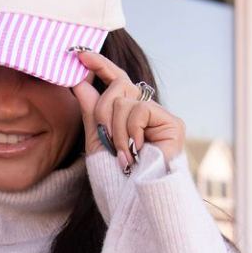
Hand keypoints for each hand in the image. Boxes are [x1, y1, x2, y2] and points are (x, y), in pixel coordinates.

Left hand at [69, 48, 185, 172]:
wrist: (134, 200)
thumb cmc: (116, 177)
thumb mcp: (97, 140)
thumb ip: (91, 110)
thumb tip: (79, 80)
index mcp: (127, 115)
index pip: (116, 81)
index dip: (100, 65)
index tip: (80, 53)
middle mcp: (145, 112)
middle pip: (117, 87)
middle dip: (102, 113)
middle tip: (105, 139)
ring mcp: (159, 117)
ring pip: (124, 101)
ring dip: (116, 131)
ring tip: (123, 155)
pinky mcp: (172, 122)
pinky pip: (139, 110)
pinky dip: (131, 132)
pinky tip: (136, 150)